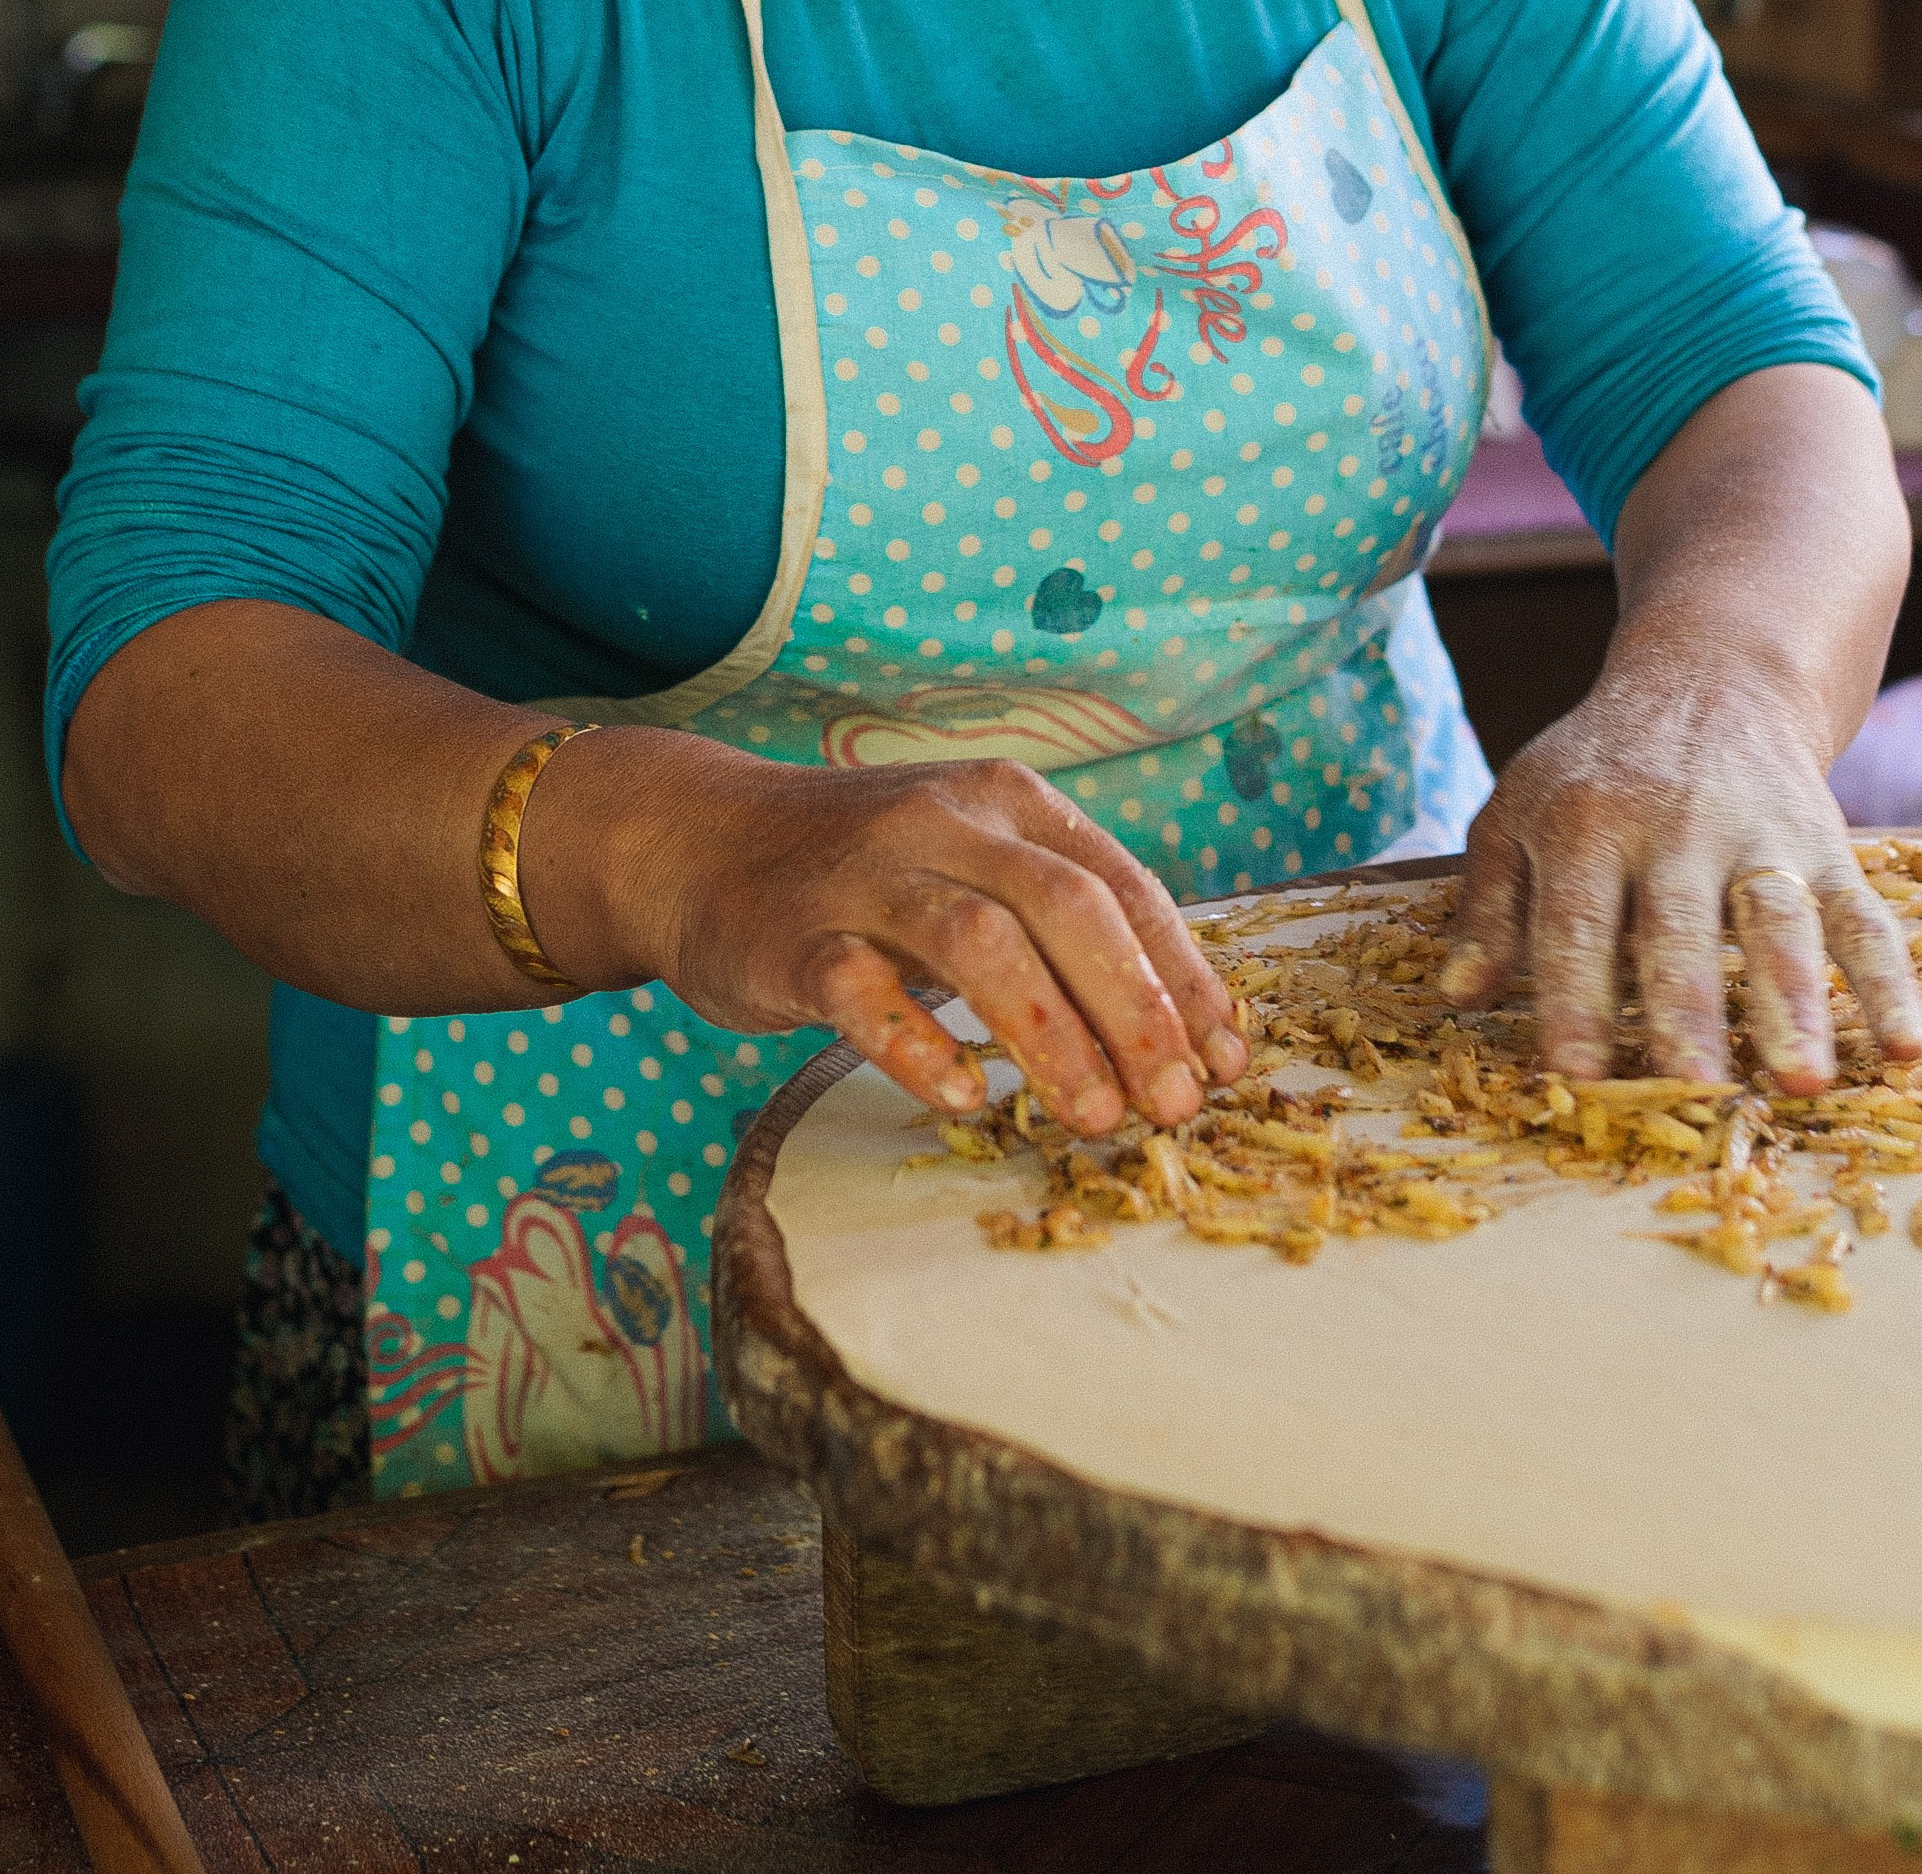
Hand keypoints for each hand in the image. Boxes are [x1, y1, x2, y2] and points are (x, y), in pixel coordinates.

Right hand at [532, 739, 1249, 1135]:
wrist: (693, 836)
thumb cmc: (863, 871)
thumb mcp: (969, 862)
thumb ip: (1058, 927)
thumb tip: (1178, 1032)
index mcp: (1009, 802)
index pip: (1123, 885)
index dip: (1184, 976)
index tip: (1227, 1060)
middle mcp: (946, 821)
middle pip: (1067, 906)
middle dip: (1136, 1008)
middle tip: (1178, 1103)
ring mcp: (866, 874)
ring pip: (979, 942)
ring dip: (1050, 1033)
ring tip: (1096, 1118)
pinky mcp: (793, 934)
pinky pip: (862, 989)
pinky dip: (919, 1043)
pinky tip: (963, 1097)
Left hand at [1437, 625, 1921, 1094]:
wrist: (1710, 676)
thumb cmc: (1597, 767)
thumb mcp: (1520, 808)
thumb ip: (1491, 903)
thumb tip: (1458, 997)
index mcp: (1587, 822)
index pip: (1577, 922)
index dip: (1573, 1000)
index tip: (1574, 1079)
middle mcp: (1675, 826)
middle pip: (1680, 927)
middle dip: (1688, 1010)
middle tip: (1694, 1088)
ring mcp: (1760, 837)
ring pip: (1779, 922)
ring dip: (1794, 1003)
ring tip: (1804, 1081)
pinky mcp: (1826, 846)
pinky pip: (1864, 915)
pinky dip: (1890, 981)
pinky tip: (1908, 1047)